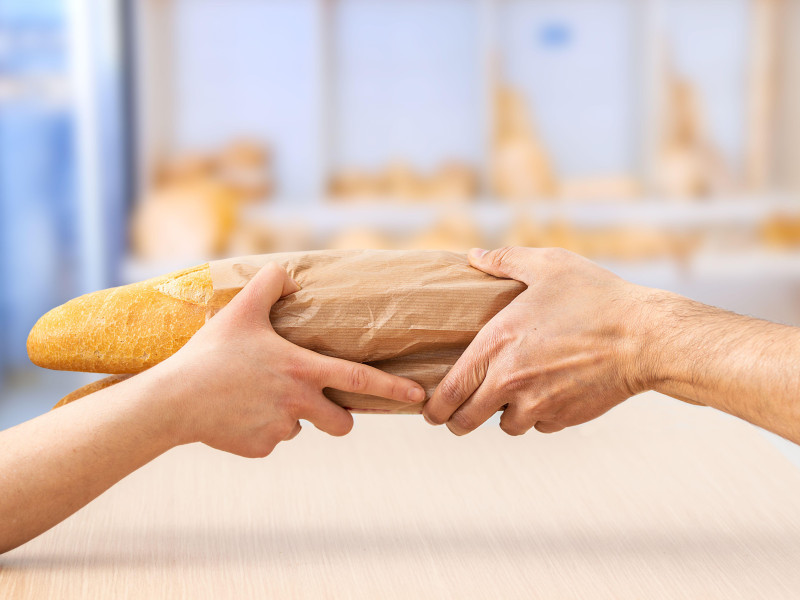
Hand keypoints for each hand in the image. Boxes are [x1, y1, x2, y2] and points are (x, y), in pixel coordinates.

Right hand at [152, 263, 425, 457]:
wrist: (174, 400)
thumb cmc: (210, 353)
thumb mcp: (241, 311)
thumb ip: (269, 286)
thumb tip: (286, 271)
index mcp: (302, 370)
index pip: (359, 379)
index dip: (393, 387)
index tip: (418, 395)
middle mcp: (299, 403)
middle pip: (342, 423)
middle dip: (339, 418)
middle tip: (318, 404)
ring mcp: (280, 430)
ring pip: (300, 429)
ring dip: (290, 418)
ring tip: (258, 398)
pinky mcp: (259, 449)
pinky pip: (270, 441)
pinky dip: (259, 430)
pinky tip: (237, 413)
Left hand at [423, 246, 655, 435]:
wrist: (645, 337)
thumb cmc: (595, 297)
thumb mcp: (548, 265)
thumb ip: (505, 260)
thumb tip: (474, 255)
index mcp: (496, 344)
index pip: (449, 391)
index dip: (433, 407)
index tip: (430, 410)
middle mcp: (510, 380)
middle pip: (465, 422)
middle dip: (456, 422)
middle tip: (459, 415)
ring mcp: (538, 403)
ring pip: (504, 426)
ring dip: (503, 415)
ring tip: (511, 395)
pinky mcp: (564, 418)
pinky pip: (539, 425)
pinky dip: (538, 416)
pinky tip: (548, 393)